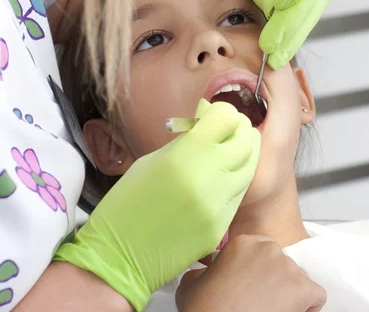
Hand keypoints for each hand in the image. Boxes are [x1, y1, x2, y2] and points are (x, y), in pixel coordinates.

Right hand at [55, 100, 260, 310]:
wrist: (118, 256)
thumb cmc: (127, 203)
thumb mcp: (151, 161)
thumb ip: (186, 142)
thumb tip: (208, 122)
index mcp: (185, 156)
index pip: (227, 118)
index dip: (222, 112)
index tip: (213, 117)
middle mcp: (209, 178)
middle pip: (247, 140)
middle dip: (240, 129)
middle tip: (229, 129)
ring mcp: (219, 206)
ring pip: (250, 168)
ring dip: (243, 154)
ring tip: (230, 150)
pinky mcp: (222, 227)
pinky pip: (238, 195)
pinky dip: (234, 182)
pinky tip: (221, 179)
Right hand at [176, 235, 326, 311]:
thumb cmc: (204, 307)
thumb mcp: (192, 283)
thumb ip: (203, 271)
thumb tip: (203, 273)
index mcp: (244, 243)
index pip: (261, 250)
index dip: (255, 269)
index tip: (248, 283)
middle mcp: (269, 250)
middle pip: (280, 263)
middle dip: (273, 280)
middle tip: (259, 299)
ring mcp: (288, 268)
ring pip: (298, 278)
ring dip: (288, 292)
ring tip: (272, 308)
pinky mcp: (303, 289)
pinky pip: (316, 295)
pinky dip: (309, 307)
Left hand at [222, 0, 341, 68]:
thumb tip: (273, 18)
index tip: (275, 9)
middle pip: (310, 0)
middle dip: (289, 28)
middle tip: (271, 50)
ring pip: (312, 13)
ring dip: (293, 38)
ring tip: (276, 58)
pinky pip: (311, 15)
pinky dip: (296, 33)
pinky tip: (283, 49)